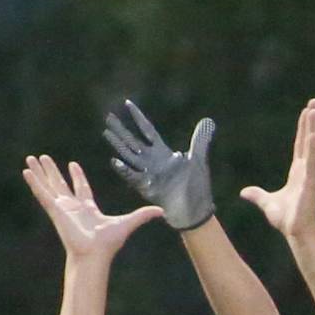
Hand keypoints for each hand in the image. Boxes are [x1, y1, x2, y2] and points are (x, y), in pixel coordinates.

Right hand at [23, 155, 162, 259]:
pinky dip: (34, 182)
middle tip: (44, 157)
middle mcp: (72, 207)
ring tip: (30, 159)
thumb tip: (162, 211)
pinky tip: (26, 171)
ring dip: (40, 172)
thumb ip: (142, 215)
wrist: (93, 254)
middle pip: (60, 183)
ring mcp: (62, 208)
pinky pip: (42, 193)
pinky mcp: (55, 210)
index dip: (77, 176)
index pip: (81, 188)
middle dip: (53, 171)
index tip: (72, 164)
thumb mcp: (128, 222)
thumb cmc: (108, 243)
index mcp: (87, 208)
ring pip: (48, 185)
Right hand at [103, 99, 215, 230]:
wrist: (195, 211)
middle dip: (121, 129)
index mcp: (163, 152)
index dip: (137, 117)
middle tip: (108, 117)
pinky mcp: (146, 188)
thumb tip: (208, 121)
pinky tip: (115, 161)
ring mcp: (147, 174)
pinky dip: (124, 170)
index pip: (147, 130)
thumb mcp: (198, 159)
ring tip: (106, 133)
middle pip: (132, 141)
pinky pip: (132, 177)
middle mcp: (152, 161)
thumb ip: (200, 140)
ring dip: (118, 145)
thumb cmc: (197, 186)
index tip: (127, 103)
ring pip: (128, 156)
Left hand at [241, 99, 314, 239]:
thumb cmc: (287, 219)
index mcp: (298, 171)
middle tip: (314, 102)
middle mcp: (305, 169)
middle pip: (307, 139)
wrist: (295, 232)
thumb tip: (244, 192)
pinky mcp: (310, 182)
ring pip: (312, 146)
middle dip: (311, 121)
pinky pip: (312, 162)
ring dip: (313, 128)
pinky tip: (313, 135)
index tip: (307, 111)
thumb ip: (257, 195)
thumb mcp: (267, 203)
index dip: (303, 127)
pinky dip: (313, 148)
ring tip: (314, 110)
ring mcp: (309, 174)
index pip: (300, 143)